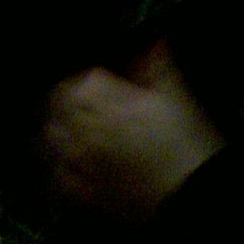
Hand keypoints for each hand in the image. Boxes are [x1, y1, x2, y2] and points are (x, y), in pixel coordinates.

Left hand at [42, 41, 223, 222]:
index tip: (102, 83)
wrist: (193, 198)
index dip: (91, 79)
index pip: (81, 81)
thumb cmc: (190, 150)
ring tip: (75, 130)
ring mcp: (81, 164)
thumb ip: (158, 69)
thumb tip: (152, 45)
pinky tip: (73, 165)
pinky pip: (57, 177)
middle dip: (70, 101)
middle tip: (85, 103)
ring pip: (50, 138)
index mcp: (108, 106)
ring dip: (59, 130)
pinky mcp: (83, 193)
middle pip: (58, 106)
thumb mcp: (179, 101)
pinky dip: (61, 168)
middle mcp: (87, 133)